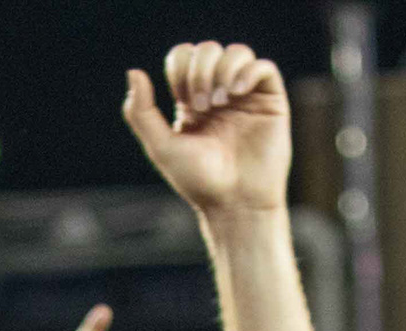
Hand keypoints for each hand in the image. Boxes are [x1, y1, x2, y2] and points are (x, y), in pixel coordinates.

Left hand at [123, 41, 290, 220]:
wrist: (234, 204)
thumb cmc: (198, 182)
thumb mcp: (161, 147)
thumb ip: (141, 112)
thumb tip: (133, 72)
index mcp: (192, 100)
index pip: (184, 57)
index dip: (181, 68)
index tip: (184, 102)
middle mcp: (219, 94)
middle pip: (208, 50)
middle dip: (200, 71)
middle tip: (201, 105)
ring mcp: (246, 97)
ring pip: (237, 52)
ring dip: (223, 69)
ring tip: (221, 100)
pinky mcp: (271, 102)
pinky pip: (263, 67)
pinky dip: (248, 71)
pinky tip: (237, 92)